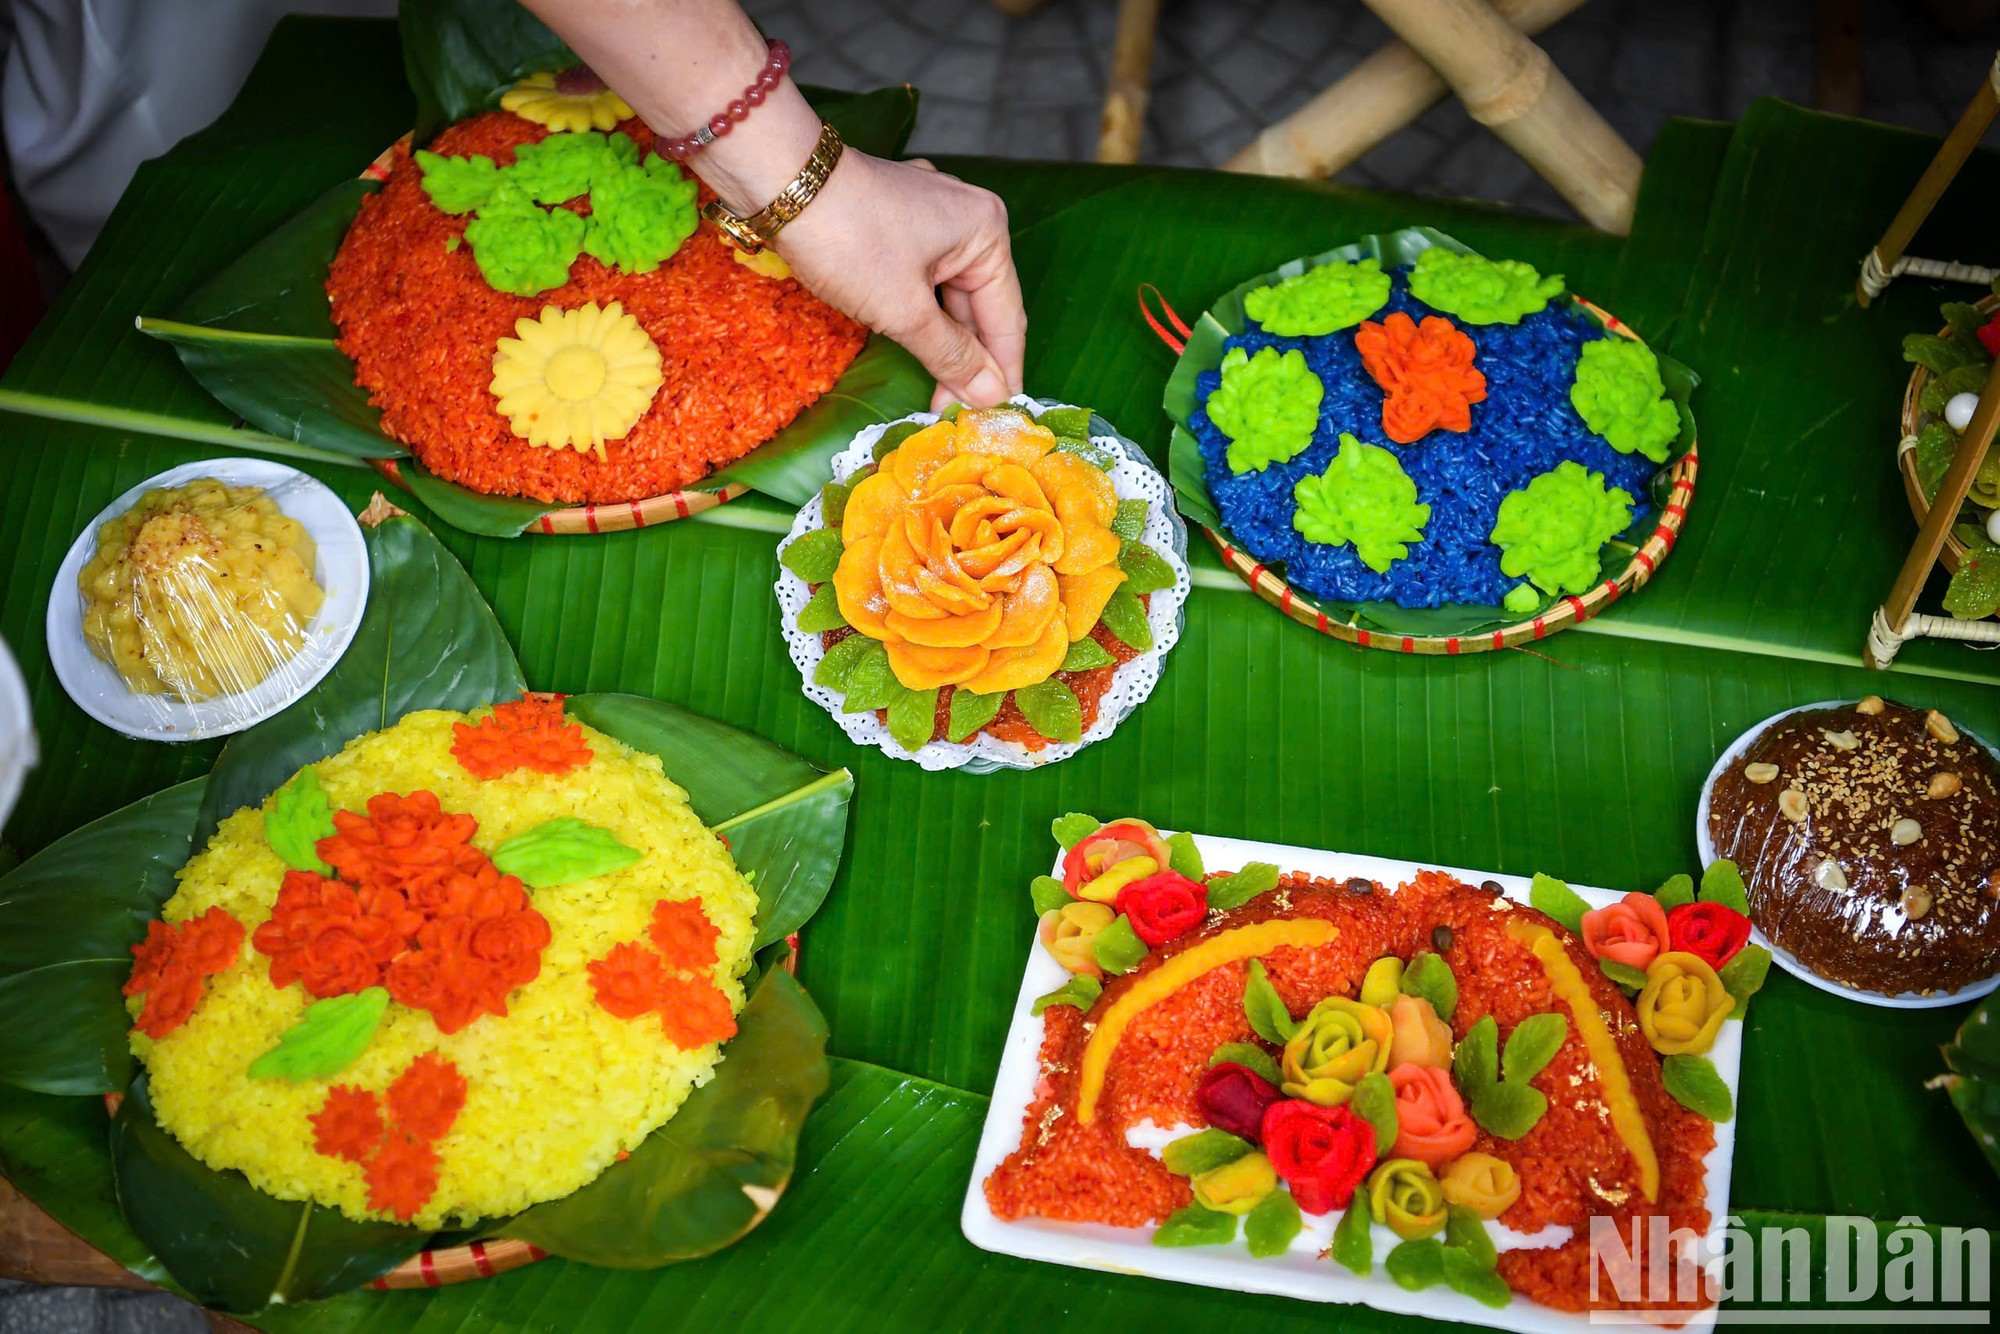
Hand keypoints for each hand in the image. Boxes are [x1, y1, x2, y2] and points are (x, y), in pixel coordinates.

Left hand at [775, 150, 1024, 409]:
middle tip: (957, 411)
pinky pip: (921, 276)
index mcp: (985, 231)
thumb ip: (951, 356)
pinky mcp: (894, 219)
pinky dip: (918, 313)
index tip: (996, 416)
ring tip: (937, 390)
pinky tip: (914, 346)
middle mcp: (966, 217)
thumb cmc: (848, 240)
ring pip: (947, 293)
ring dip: (942, 340)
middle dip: (967, 359)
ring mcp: (928, 215)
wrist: (779, 182)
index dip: (1002, 371)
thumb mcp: (904, 310)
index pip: (1006, 316)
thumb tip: (990, 395)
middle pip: (977, 305)